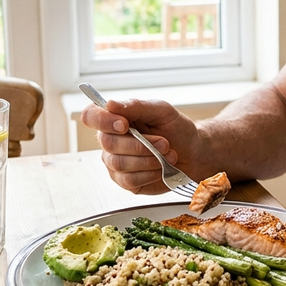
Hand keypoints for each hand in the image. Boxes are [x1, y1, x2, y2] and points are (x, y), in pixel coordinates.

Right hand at [80, 97, 200, 194]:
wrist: (193, 153)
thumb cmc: (176, 129)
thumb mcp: (161, 110)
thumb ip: (136, 106)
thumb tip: (110, 104)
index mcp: (115, 119)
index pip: (91, 116)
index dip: (103, 121)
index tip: (124, 125)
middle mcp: (110, 141)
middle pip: (108, 143)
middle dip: (141, 144)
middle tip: (164, 143)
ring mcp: (115, 163)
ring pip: (119, 163)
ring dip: (149, 160)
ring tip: (168, 155)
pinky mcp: (125, 181)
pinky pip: (129, 180)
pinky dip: (150, 173)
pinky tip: (162, 168)